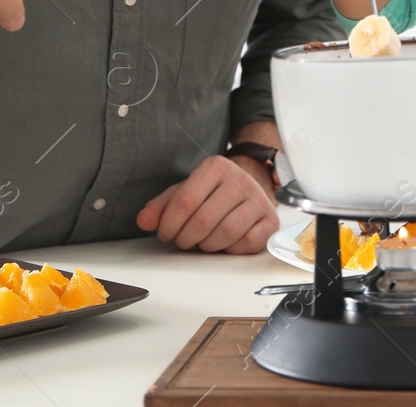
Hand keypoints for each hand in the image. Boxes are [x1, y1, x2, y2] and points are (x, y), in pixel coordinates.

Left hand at [136, 154, 278, 253]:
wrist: (252, 185)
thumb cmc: (214, 193)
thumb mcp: (185, 192)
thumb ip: (161, 206)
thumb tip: (144, 220)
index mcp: (215, 167)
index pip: (185, 200)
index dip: (169, 224)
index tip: (166, 233)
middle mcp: (240, 179)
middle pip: (204, 220)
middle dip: (186, 238)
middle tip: (182, 241)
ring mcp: (258, 199)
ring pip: (226, 232)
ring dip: (207, 245)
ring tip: (202, 242)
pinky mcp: (270, 220)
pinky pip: (248, 242)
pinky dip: (231, 249)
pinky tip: (225, 243)